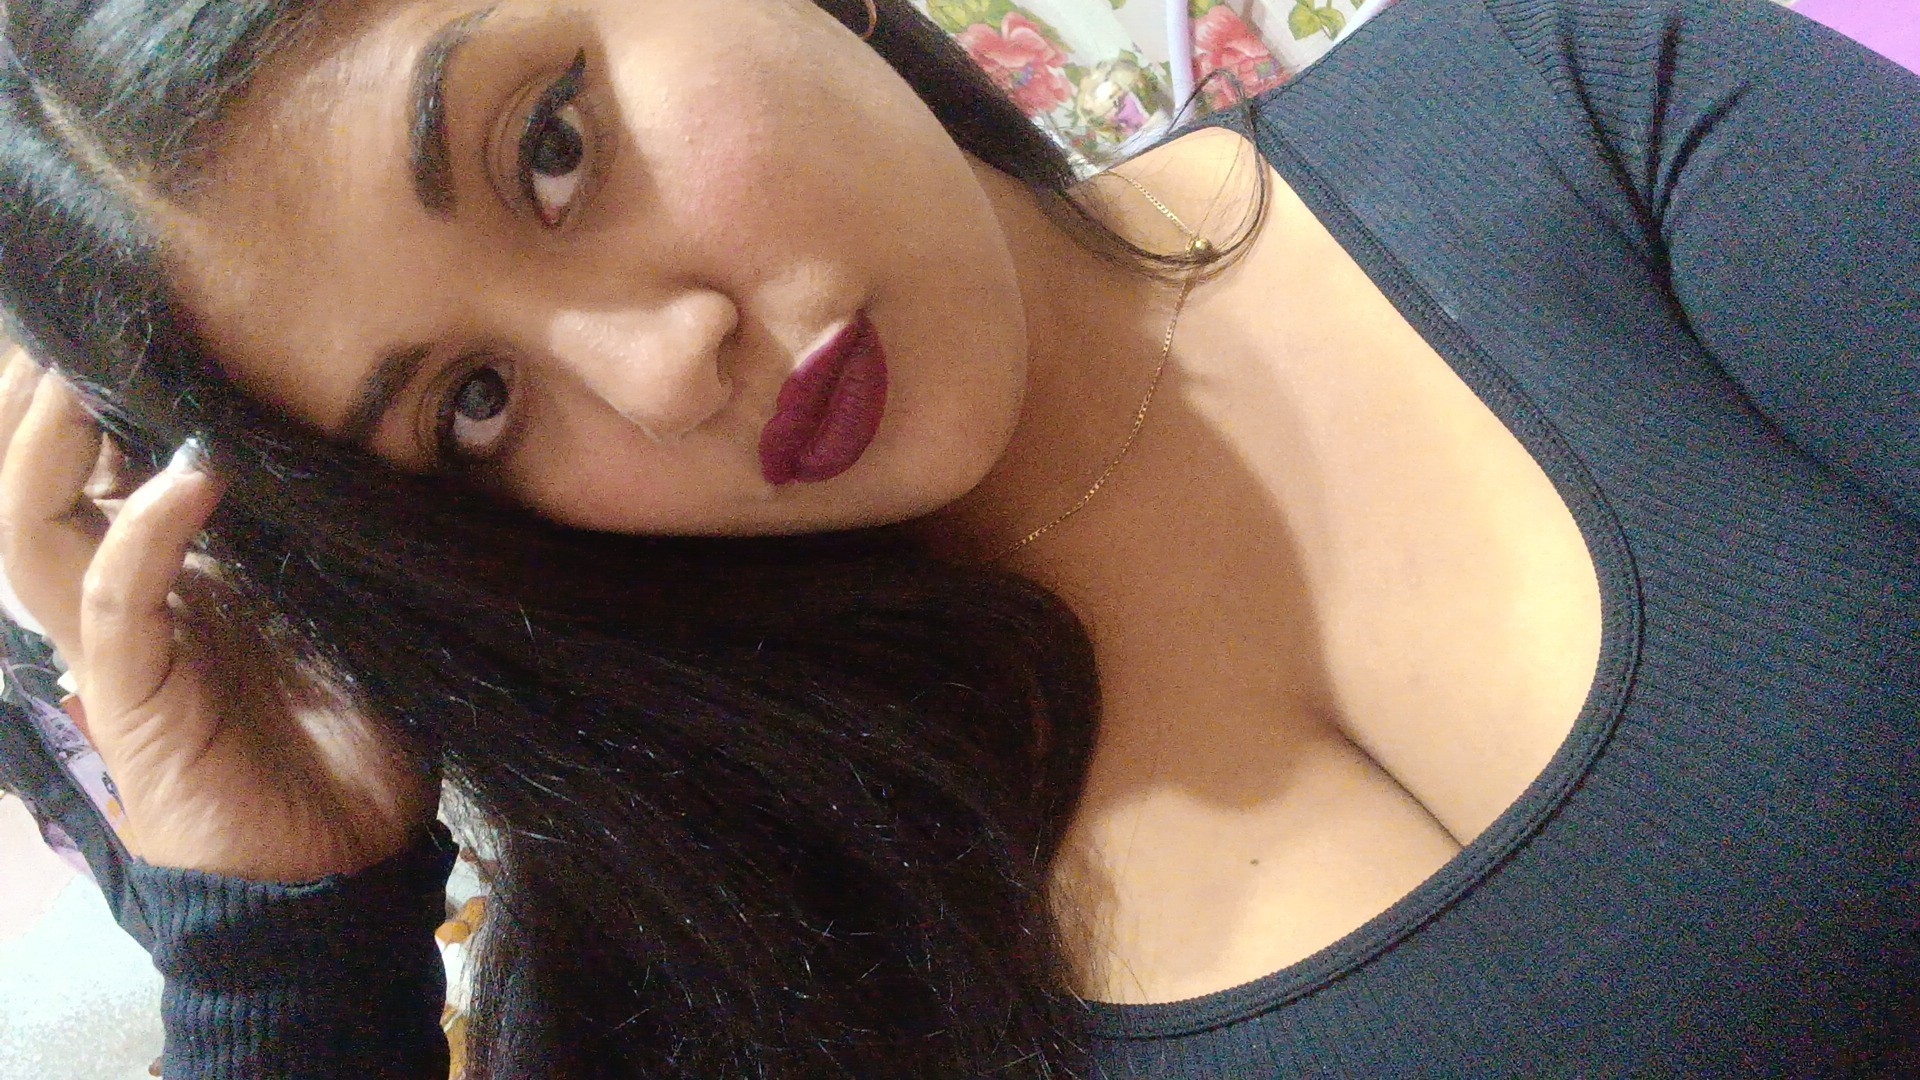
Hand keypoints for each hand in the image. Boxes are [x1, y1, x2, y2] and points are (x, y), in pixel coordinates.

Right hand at [0, 347, 436, 880]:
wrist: (343, 861)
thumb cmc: (350, 730)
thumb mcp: (342, 597)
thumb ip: (318, 520)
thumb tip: (347, 418)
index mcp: (169, 565)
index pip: (97, 456)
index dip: (93, 382)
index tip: (129, 300)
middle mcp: (124, 593)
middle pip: (32, 478)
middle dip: (30, 394)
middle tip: (70, 310)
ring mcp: (119, 644)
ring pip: (32, 530)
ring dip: (50, 444)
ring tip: (78, 364)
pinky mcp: (135, 697)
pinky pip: (117, 604)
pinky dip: (146, 535)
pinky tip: (192, 476)